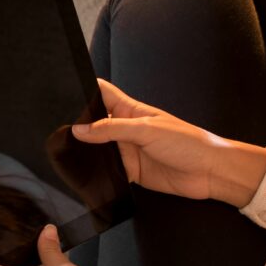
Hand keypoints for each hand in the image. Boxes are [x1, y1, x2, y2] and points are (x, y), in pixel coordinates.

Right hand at [73, 79, 265, 206]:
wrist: (210, 172)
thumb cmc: (188, 142)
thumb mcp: (147, 130)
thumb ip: (112, 129)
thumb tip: (79, 130)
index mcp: (131, 110)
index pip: (103, 93)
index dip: (84, 90)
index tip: (61, 91)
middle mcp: (127, 129)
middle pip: (94, 123)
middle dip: (77, 126)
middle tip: (55, 130)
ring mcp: (128, 151)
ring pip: (98, 149)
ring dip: (86, 152)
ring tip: (63, 153)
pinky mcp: (131, 172)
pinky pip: (109, 172)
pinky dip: (98, 173)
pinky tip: (86, 175)